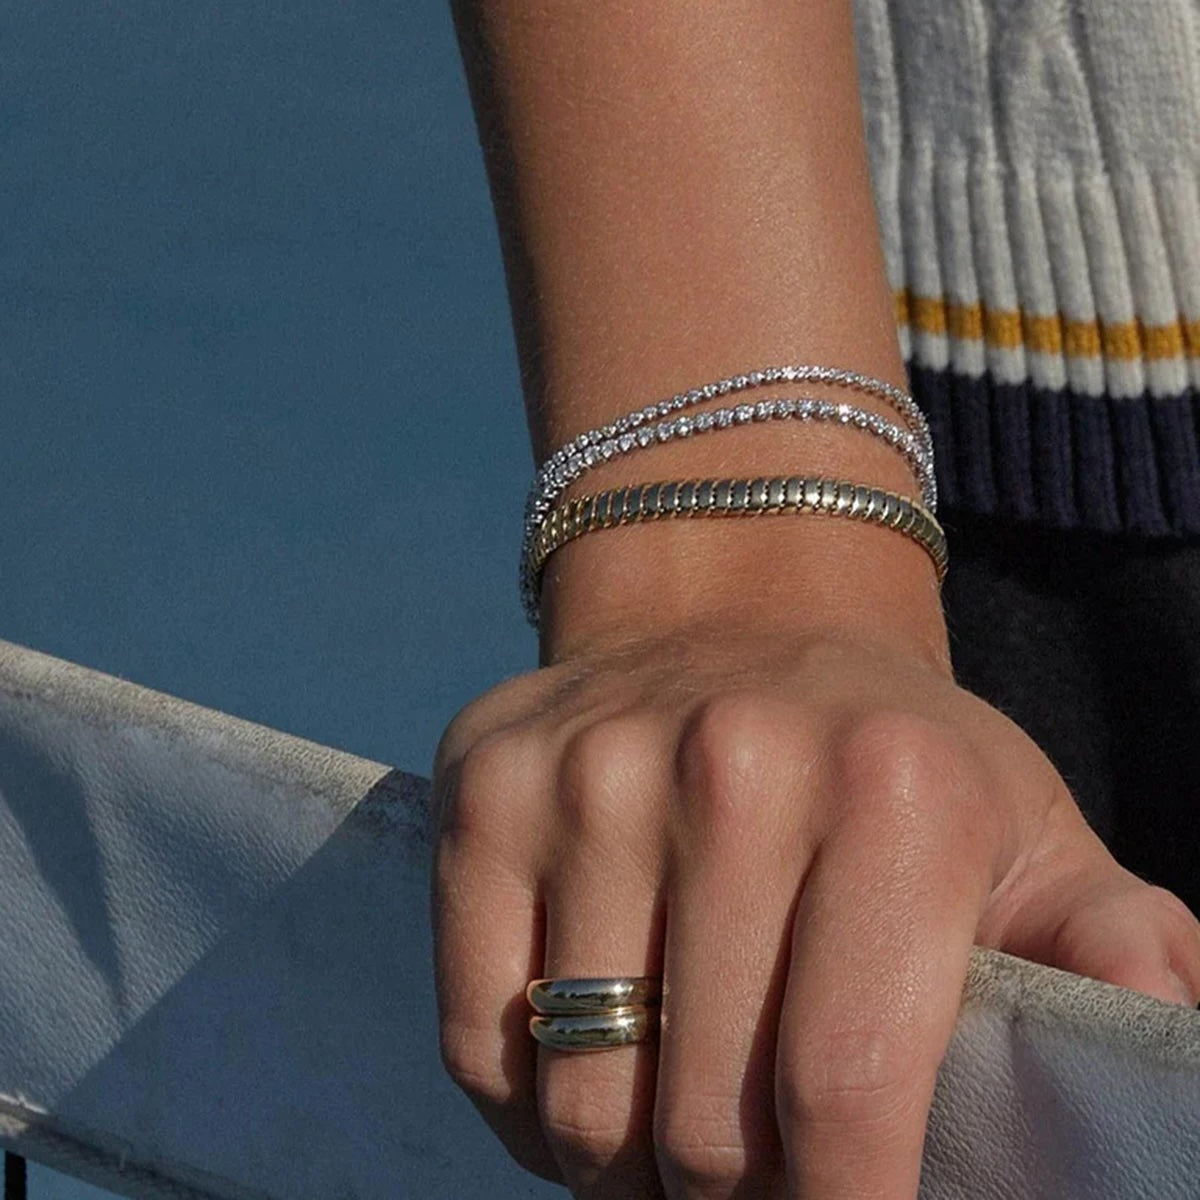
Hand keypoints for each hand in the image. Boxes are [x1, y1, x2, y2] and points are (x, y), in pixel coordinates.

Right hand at [431, 624, 1199, 1197]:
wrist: (729, 616)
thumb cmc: (880, 754)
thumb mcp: (1019, 829)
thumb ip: (1108, 943)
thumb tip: (1163, 1030)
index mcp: (895, 785)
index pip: (850, 1087)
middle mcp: (732, 760)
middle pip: (705, 1117)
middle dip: (734, 1195)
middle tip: (754, 1176)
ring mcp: (589, 773)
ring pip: (582, 1096)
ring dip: (628, 1162)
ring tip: (674, 1126)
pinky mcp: (486, 790)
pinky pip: (478, 1037)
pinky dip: (528, 1105)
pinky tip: (591, 1067)